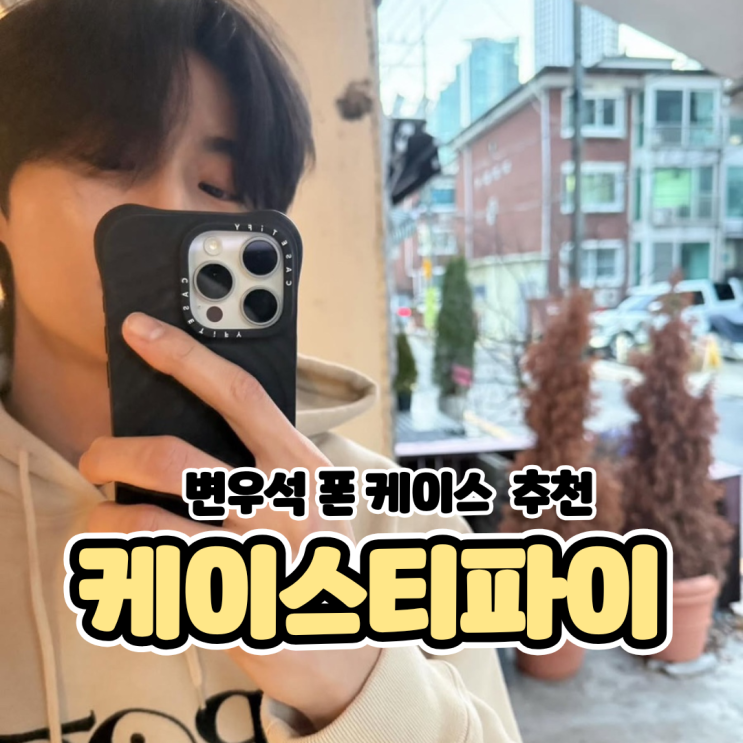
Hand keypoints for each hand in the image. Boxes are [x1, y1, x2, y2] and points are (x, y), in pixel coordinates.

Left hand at [80, 312, 380, 730]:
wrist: (350, 646)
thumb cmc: (323, 556)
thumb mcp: (313, 496)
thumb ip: (267, 460)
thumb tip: (193, 421)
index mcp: (302, 469)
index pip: (240, 396)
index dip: (186, 357)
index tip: (139, 331)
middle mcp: (277, 507)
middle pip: (172, 459)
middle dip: (113, 453)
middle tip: (96, 458)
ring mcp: (253, 560)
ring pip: (145, 522)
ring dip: (104, 518)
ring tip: (101, 518)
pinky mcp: (227, 610)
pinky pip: (148, 581)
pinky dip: (123, 570)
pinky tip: (127, 568)